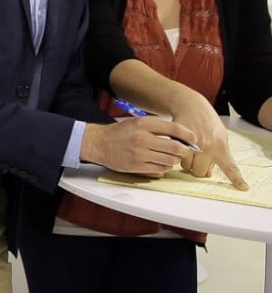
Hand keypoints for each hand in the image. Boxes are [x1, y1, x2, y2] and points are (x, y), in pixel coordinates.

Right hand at [81, 117, 200, 175]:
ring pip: (169, 160)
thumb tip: (180, 135)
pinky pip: (160, 169)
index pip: (174, 129)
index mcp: (143, 124)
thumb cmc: (120, 133)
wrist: (99, 143)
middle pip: (175, 147)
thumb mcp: (137, 123)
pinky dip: (165, 167)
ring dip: (174, 160)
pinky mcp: (136, 166)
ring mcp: (139, 153)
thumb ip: (157, 127)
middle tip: (185, 150)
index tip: (193, 139)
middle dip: (184, 150)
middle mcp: (142, 138)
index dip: (188, 135)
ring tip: (171, 157)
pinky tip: (161, 163)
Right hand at [169, 92, 248, 190]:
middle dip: (198, 168)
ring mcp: (191, 144)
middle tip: (198, 159)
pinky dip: (177, 155)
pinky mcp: (177, 141)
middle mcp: (206, 146)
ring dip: (186, 162)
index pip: (230, 166)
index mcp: (220, 146)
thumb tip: (210, 171)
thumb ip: (219, 154)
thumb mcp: (220, 135)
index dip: (236, 179)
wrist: (191, 105)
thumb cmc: (207, 121)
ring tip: (189, 151)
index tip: (243, 187)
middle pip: (199, 172)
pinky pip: (176, 157)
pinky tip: (180, 146)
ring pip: (186, 166)